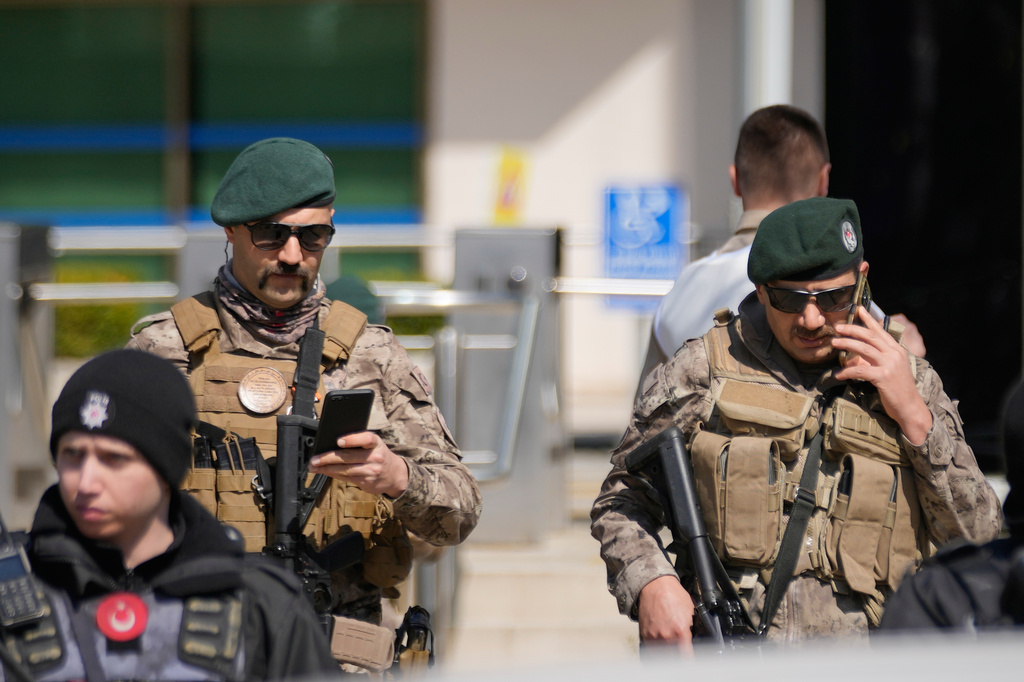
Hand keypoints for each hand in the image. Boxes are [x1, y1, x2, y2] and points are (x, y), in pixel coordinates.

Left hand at [308, 431, 409, 497]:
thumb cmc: (379, 455)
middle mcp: (375, 456)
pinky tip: (326, 472)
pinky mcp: (367, 482)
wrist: (395, 475)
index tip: (339, 441)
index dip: (352, 439)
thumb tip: (332, 444)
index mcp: (376, 443)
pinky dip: (334, 474)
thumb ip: (359, 442)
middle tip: (314, 459)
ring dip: (327, 468)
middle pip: (348, 457)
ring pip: (345, 470)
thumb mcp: (375, 445)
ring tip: (314, 467)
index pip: (366, 438)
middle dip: (328, 458)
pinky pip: (347, 478)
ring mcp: (371, 471)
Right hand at [637, 575, 694, 655]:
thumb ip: (693, 628)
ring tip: (671, 646)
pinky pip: (652, 648)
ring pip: (662, 655)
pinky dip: (657, 648)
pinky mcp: (645, 634)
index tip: (690, 661)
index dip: (690, 661)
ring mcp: (654, 636)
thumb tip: (697, 639)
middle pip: (674, 658)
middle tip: (681, 652)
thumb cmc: (673, 594)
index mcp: (681, 632)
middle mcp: (666, 637)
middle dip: (679, 656)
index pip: (687, 658)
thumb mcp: (691, 611)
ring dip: (668, 654)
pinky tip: (662, 642)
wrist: (655, 585)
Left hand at [833, 306, 931, 444]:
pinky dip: (847, 371)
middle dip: (852, 329)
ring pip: (864, 349)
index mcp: (897, 350)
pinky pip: (860, 370)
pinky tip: (838, 374)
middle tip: (838, 327)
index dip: (869, 320)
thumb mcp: (891, 369)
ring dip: (847, 344)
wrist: (910, 407)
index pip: (881, 331)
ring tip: (834, 342)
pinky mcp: (883, 376)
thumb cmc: (898, 389)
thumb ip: (879, 359)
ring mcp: (889, 365)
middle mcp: (894, 354)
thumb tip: (860, 354)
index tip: (858, 309)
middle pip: (870, 336)